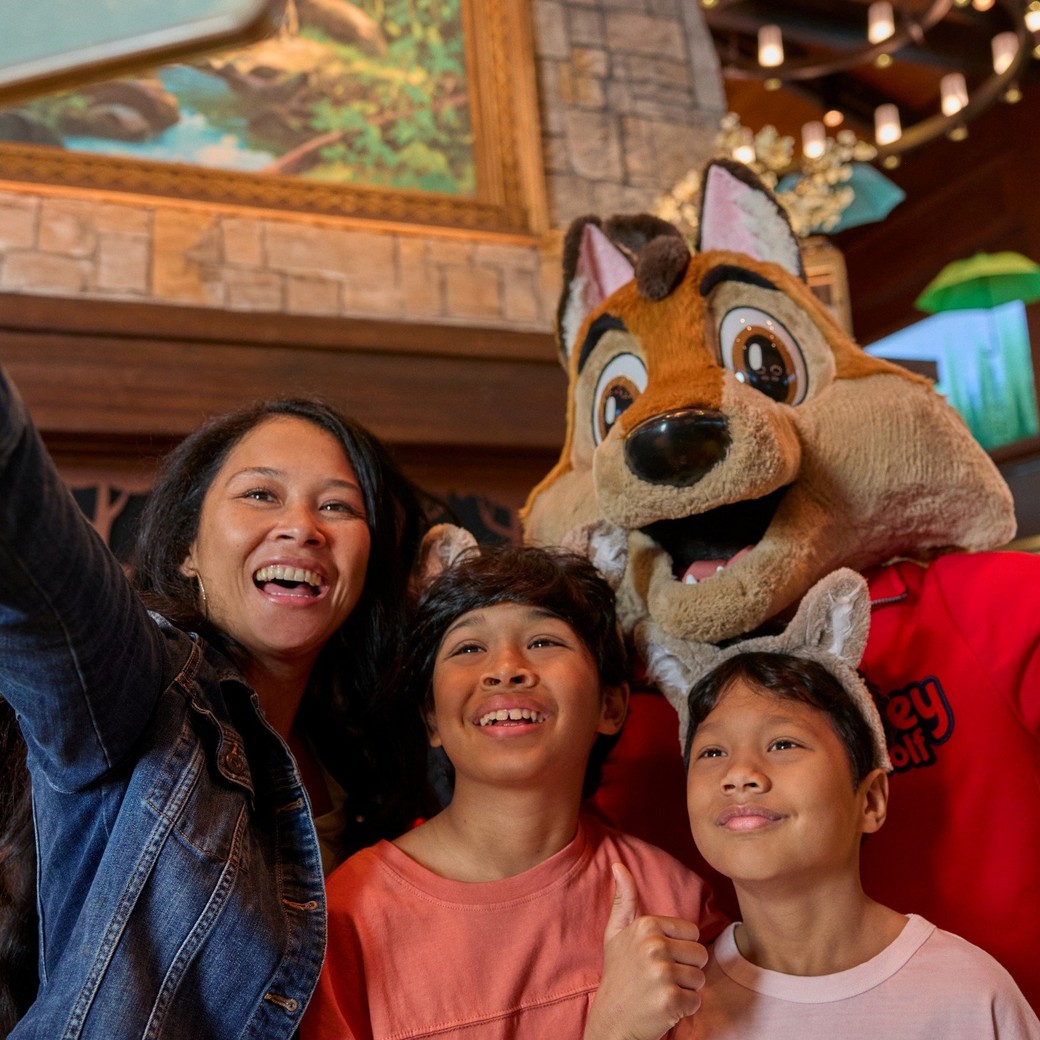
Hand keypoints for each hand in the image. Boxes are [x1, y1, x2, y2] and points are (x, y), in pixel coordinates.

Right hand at [583, 863, 706, 1039]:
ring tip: (661, 993)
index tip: (658, 959)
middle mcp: (653, 946)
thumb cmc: (618, 976)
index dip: (679, 949)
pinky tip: (664, 1008)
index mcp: (646, 925)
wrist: (611, 1022)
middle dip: (686, 970)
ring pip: (700, 979)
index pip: (691, 932)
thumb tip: (619, 865)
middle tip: (661, 979)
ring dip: (686, 990)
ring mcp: (661, 973)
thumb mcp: (616, 934)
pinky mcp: (669, 1000)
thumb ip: (624, 899)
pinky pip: (697, 1001)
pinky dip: (684, 1009)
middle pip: (700, 955)